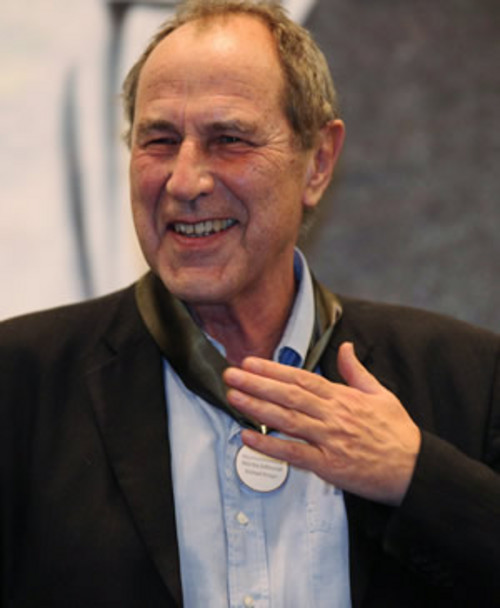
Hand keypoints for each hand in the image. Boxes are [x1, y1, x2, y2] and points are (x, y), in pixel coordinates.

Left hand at [223, 342, 420, 504]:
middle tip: (231, 375)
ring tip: (234, 397)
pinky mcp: (328, 465)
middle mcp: (332, 416)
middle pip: (288, 395)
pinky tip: (248, 437)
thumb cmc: (397, 432)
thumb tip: (346, 348)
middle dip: (256, 384)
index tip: (251, 363)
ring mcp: (329, 440)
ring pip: (287, 420)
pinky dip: (269, 446)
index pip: (301, 379)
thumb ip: (356, 371)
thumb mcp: (381, 394)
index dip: (273, 370)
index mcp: (343, 397)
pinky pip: (293, 453)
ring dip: (256, 408)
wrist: (414, 469)